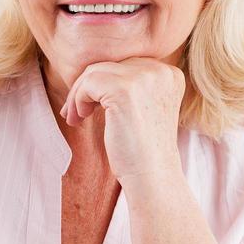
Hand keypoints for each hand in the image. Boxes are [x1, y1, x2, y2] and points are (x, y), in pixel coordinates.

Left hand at [60, 57, 184, 182]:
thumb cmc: (143, 150)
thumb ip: (131, 87)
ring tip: (75, 117)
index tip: (89, 106)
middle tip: (74, 112)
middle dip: (86, 88)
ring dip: (78, 95)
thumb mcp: (144, 110)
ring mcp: (143, 78)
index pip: (126, 66)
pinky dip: (78, 100)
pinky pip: (88, 83)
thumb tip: (90, 73)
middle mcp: (160, 71)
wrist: (152, 177)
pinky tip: (80, 118)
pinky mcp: (124, 90)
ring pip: (95, 73)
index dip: (102, 84)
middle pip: (109, 66)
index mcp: (169, 75)